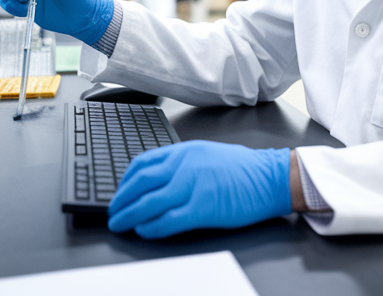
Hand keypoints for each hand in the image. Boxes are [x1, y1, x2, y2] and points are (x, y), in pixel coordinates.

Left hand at [107, 141, 291, 237]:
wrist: (271, 178)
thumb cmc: (243, 169)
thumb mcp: (206, 155)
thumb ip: (180, 164)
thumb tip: (154, 182)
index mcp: (184, 151)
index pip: (143, 163)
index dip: (125, 181)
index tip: (118, 194)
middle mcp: (186, 165)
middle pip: (141, 183)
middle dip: (120, 200)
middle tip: (112, 213)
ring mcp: (194, 185)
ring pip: (150, 202)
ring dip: (129, 216)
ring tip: (120, 225)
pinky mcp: (204, 207)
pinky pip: (169, 219)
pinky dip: (152, 227)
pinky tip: (145, 231)